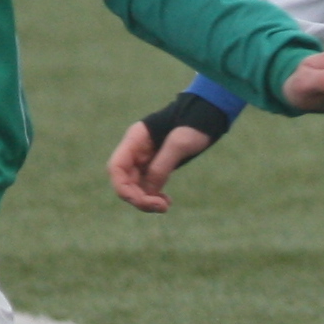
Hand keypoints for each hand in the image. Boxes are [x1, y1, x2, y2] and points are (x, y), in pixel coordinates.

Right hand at [107, 114, 223, 213]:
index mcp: (135, 139)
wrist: (207, 115)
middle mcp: (136, 150)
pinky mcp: (156, 165)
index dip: (123, 188)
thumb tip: (149, 191)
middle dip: (138, 197)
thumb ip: (162, 166)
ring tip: (165, 206)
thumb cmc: (193, 124)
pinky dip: (154, 196)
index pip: (116, 168)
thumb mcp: (180, 143)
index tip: (142, 200)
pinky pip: (147, 186)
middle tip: (160, 207)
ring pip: (135, 186)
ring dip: (147, 200)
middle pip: (125, 181)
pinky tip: (166, 201)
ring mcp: (145, 159)